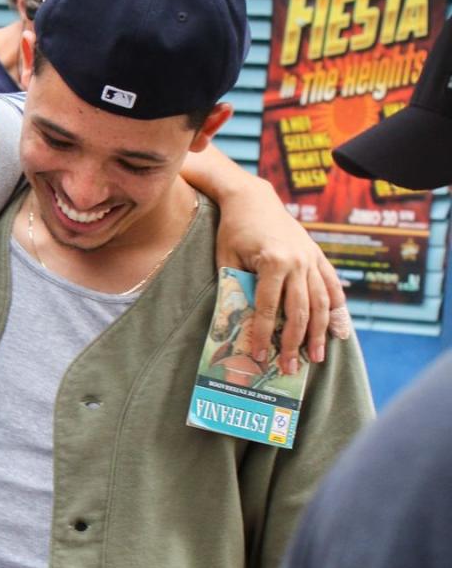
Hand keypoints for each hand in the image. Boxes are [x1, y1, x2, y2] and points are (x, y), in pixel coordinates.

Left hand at [216, 175, 350, 373]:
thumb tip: (238, 327)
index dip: (263, 335)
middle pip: (299, 311)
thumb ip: (236, 289)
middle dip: (294, 342)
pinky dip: (337, 308)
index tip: (259, 357)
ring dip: (320, 333)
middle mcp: (298, 261)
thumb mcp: (226, 260)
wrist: (252, 199)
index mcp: (273, 262)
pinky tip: (339, 330)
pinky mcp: (317, 256)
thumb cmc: (233, 231)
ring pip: (321, 302)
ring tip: (318, 358)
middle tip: (290, 368)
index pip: (267, 309)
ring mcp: (311, 258)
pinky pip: (331, 286)